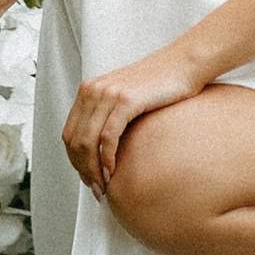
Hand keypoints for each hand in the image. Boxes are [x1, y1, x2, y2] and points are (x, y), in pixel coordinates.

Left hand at [61, 40, 209, 197]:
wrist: (184, 64)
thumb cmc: (160, 85)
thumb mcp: (124, 97)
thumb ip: (106, 115)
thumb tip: (97, 152)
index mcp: (89, 89)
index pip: (69, 134)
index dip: (75, 162)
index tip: (88, 179)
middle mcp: (94, 89)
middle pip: (75, 141)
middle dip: (83, 170)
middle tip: (97, 190)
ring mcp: (108, 93)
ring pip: (88, 142)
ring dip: (93, 170)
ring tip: (104, 186)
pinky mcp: (126, 100)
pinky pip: (108, 137)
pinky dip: (107, 159)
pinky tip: (113, 171)